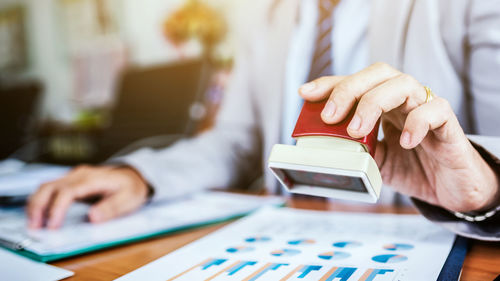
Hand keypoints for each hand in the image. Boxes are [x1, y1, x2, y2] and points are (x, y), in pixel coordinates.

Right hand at [27, 165, 148, 228]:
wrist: (133, 175)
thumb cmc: (131, 188)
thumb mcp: (129, 199)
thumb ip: (112, 208)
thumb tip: (93, 217)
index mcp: (93, 178)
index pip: (68, 191)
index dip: (57, 209)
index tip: (53, 226)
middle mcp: (80, 174)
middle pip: (50, 186)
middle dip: (38, 206)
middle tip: (34, 227)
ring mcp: (74, 176)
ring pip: (46, 186)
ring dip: (36, 204)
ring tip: (33, 224)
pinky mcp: (71, 181)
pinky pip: (51, 189)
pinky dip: (41, 201)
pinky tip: (40, 215)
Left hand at [299, 62, 498, 211]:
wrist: (449, 190)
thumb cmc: (411, 168)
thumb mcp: (374, 162)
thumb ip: (356, 152)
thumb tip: (325, 152)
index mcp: (384, 104)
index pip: (356, 82)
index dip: (330, 84)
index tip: (305, 93)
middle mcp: (403, 100)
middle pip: (378, 73)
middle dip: (349, 89)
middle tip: (330, 116)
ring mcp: (426, 108)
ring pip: (404, 84)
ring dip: (375, 103)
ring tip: (357, 130)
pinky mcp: (448, 125)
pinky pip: (436, 109)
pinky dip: (418, 121)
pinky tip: (405, 141)